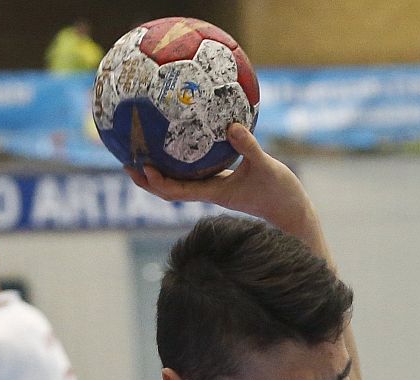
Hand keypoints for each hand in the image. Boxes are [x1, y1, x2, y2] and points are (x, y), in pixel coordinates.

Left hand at [125, 125, 313, 235]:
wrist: (292, 214)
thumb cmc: (281, 193)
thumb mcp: (267, 167)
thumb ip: (249, 147)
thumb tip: (232, 125)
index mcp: (214, 192)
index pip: (177, 191)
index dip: (157, 182)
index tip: (143, 167)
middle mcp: (209, 193)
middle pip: (169, 190)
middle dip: (147, 179)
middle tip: (127, 161)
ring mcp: (215, 189)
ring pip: (180, 183)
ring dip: (159, 173)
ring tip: (142, 153)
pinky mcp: (223, 183)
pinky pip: (197, 172)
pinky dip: (183, 161)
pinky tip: (180, 143)